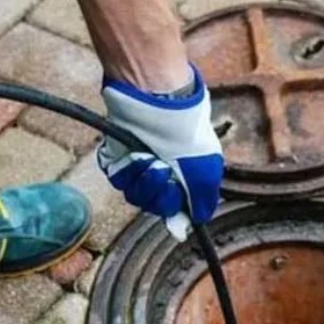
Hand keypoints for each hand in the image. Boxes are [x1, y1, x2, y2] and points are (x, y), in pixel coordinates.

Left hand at [97, 65, 223, 240]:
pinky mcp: (117, 156)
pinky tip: (136, 153)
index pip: (174, 208)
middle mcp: (161, 172)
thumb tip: (195, 223)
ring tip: (150, 158)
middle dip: (157, 193)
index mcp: (184, 176)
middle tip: (163, 171)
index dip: (172, 210)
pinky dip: (127, 169)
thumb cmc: (186, 131)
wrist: (158, 101)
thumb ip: (203, 201)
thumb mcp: (206, 170)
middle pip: (152, 204)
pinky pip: (118, 177)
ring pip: (133, 193)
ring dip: (142, 180)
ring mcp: (137, 164)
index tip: (174, 206)